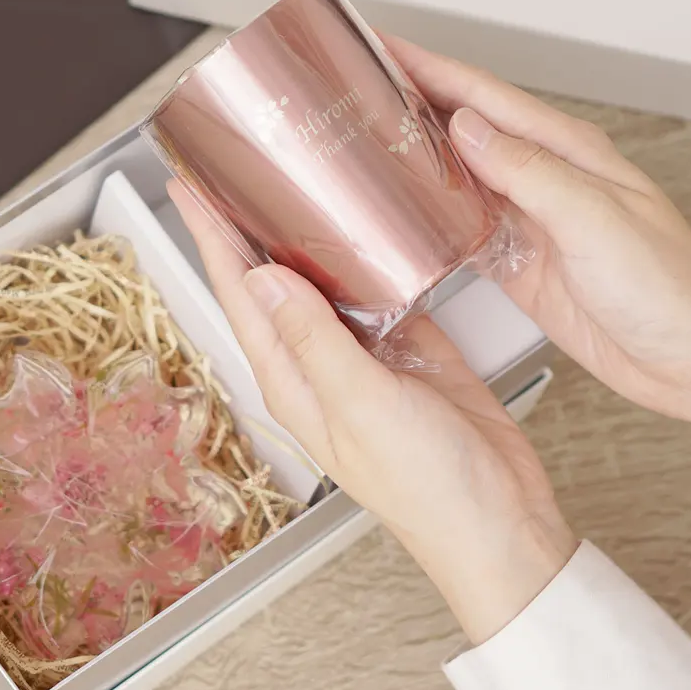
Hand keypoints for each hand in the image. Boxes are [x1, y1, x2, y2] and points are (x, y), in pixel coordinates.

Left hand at [168, 180, 575, 642]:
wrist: (499, 521)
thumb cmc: (427, 488)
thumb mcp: (361, 406)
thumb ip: (315, 341)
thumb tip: (266, 281)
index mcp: (294, 380)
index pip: (240, 295)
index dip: (212, 237)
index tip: (191, 187)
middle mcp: (320, 363)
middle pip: (272, 280)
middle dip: (246, 225)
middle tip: (230, 167)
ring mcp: (365, 354)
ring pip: (324, 280)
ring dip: (305, 233)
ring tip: (290, 180)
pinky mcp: (411, 348)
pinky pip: (379, 289)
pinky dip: (369, 255)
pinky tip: (366, 225)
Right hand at [387, 35, 690, 488]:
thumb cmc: (669, 288)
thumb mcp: (595, 219)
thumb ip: (529, 172)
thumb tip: (468, 129)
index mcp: (568, 153)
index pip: (486, 97)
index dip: (431, 70)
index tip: (385, 49)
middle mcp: (547, 180)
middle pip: (466, 131)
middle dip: (413, 106)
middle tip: (358, 95)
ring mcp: (532, 223)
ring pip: (461, 181)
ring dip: (418, 163)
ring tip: (366, 150)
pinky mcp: (523, 266)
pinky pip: (465, 234)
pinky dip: (433, 223)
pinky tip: (405, 222)